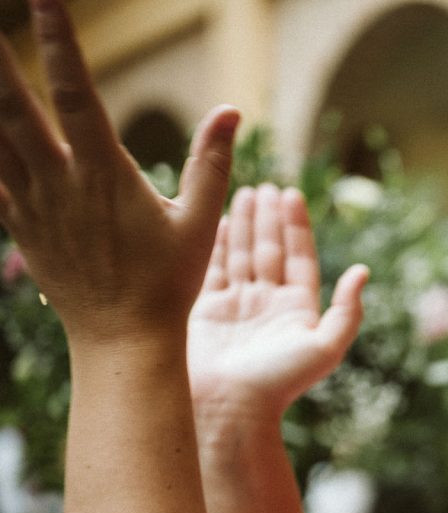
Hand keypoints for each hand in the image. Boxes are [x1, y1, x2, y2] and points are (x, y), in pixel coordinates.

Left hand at [0, 0, 237, 344]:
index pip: (74, 93)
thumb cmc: (169, 283)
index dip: (58, 42)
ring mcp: (31, 204)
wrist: (123, 339)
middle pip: (11, 105)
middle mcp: (59, 183)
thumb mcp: (200, 222)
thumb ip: (211, 162)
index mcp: (105, 175)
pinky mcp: (18, 224)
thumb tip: (230, 110)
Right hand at [188, 184, 367, 418]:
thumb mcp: (325, 347)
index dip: (296, 226)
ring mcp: (238, 305)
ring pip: (243, 255)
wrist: (230, 408)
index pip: (299, 257)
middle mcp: (269, 303)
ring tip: (244, 192)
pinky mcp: (207, 310)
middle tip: (265, 185)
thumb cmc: (280, 382)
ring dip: (245, 225)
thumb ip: (347, 311)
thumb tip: (363, 271)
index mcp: (299, 309)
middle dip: (269, 218)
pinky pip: (213, 270)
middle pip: (270, 250)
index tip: (291, 193)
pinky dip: (217, 245)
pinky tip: (219, 222)